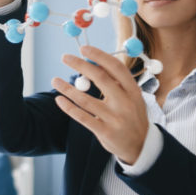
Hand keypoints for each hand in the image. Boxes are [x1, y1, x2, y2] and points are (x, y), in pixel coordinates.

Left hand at [51, 46, 149, 163]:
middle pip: (100, 78)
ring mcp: (115, 118)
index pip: (116, 67)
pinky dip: (69, 107)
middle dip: (80, 65)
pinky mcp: (105, 131)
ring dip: (67, 88)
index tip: (84, 48)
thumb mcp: (133, 98)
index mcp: (133, 91)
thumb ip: (117, 82)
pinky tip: (59, 99)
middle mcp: (125, 103)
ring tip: (55, 80)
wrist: (141, 146)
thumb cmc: (132, 116)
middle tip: (65, 57)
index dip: (99, 56)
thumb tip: (95, 62)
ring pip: (85, 99)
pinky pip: (82, 117)